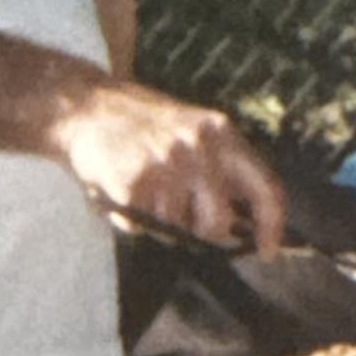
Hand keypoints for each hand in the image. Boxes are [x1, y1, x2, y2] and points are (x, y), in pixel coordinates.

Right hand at [54, 78, 288, 248]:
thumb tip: (244, 224)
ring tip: (142, 187)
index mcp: (221, 133)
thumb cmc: (142, 126)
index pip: (265, 187)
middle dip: (201, 232)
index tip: (268, 250)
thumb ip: (220, 170)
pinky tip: (122, 188)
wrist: (83, 105)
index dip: (271, 225)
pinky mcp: (132, 183)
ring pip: (173, 228)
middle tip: (182, 219)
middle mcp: (198, 147)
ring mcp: (164, 165)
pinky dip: (129, 217)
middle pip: (217, 222)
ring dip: (157, 220)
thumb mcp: (194, 132)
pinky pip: (139, 225)